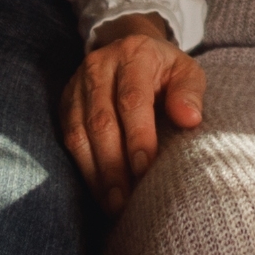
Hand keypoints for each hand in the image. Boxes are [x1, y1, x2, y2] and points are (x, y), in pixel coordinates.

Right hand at [59, 16, 204, 214]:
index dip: (137, 136)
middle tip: (126, 200)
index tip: (145, 169)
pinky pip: (69, 139)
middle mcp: (99, 67)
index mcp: (133, 55)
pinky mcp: (66, 102)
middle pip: (101, 121)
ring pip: (79, 134)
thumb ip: (189, 92)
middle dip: (114, 164)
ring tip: (113, 205)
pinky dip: (84, 168)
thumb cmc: (165, 69)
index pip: (131, 100)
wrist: (130, 49)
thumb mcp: (186, 70)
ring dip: (96, 173)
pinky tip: (99, 192)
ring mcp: (77, 85)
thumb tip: (189, 119)